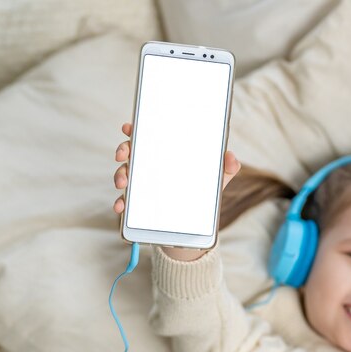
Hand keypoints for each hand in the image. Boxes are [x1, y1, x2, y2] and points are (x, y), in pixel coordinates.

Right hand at [114, 122, 240, 260]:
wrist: (195, 224)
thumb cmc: (203, 192)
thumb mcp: (217, 179)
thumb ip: (226, 167)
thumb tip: (232, 158)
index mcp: (165, 155)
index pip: (148, 137)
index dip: (136, 130)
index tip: (130, 127)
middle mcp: (150, 166)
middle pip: (131, 152)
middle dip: (123, 150)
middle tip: (123, 154)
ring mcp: (142, 185)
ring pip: (124, 174)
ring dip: (119, 175)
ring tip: (122, 182)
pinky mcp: (138, 205)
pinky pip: (125, 202)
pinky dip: (120, 203)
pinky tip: (121, 207)